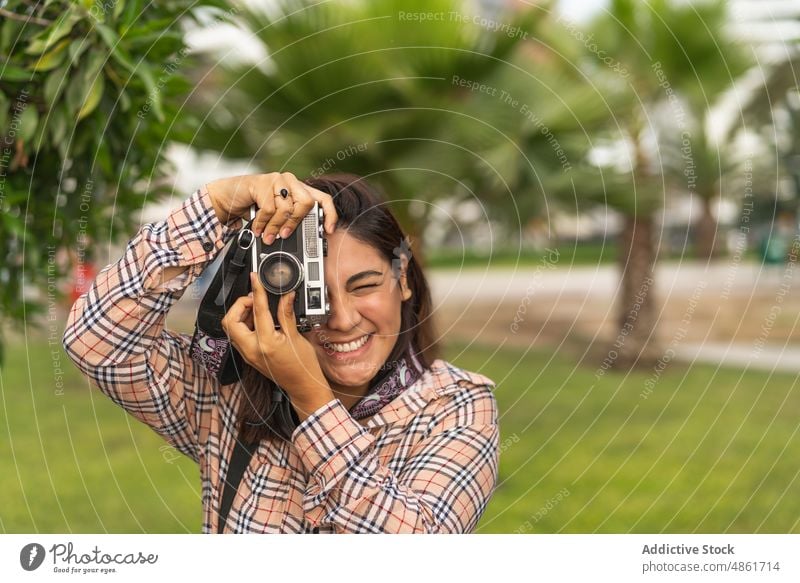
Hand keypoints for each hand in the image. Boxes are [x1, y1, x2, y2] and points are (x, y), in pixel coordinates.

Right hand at [206, 172, 336, 243]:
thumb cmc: (253, 208)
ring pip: (286, 208)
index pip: (323, 199)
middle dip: (295, 223)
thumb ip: (290, 222)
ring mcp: (278, 179)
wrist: (226, 198)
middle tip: (284, 236)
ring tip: (266, 236)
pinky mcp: (263, 181)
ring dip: (274, 227)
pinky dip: (262, 223)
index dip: (330, 214)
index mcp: (299, 190)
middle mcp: (291, 182)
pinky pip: (269, 209)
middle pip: (307, 203)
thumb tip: (305, 243)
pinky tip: (257, 228)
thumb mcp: (276, 217)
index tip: (329, 230)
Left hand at [220, 272, 334, 420]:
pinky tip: (260, 321)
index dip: (256, 291)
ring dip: (242, 315)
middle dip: (240, 306)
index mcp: (265, 343)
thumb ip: (286, 314)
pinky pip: (239, 336)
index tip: (255, 279)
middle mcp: (252, 350)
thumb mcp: (297, 337)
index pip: (257, 311)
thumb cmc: (303, 366)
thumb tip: (286, 296)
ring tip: (260, 310)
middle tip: (256, 299)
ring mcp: (248, 355)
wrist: (303, 386)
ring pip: (232, 329)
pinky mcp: (249, 357)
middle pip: (230, 321)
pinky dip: (245, 325)